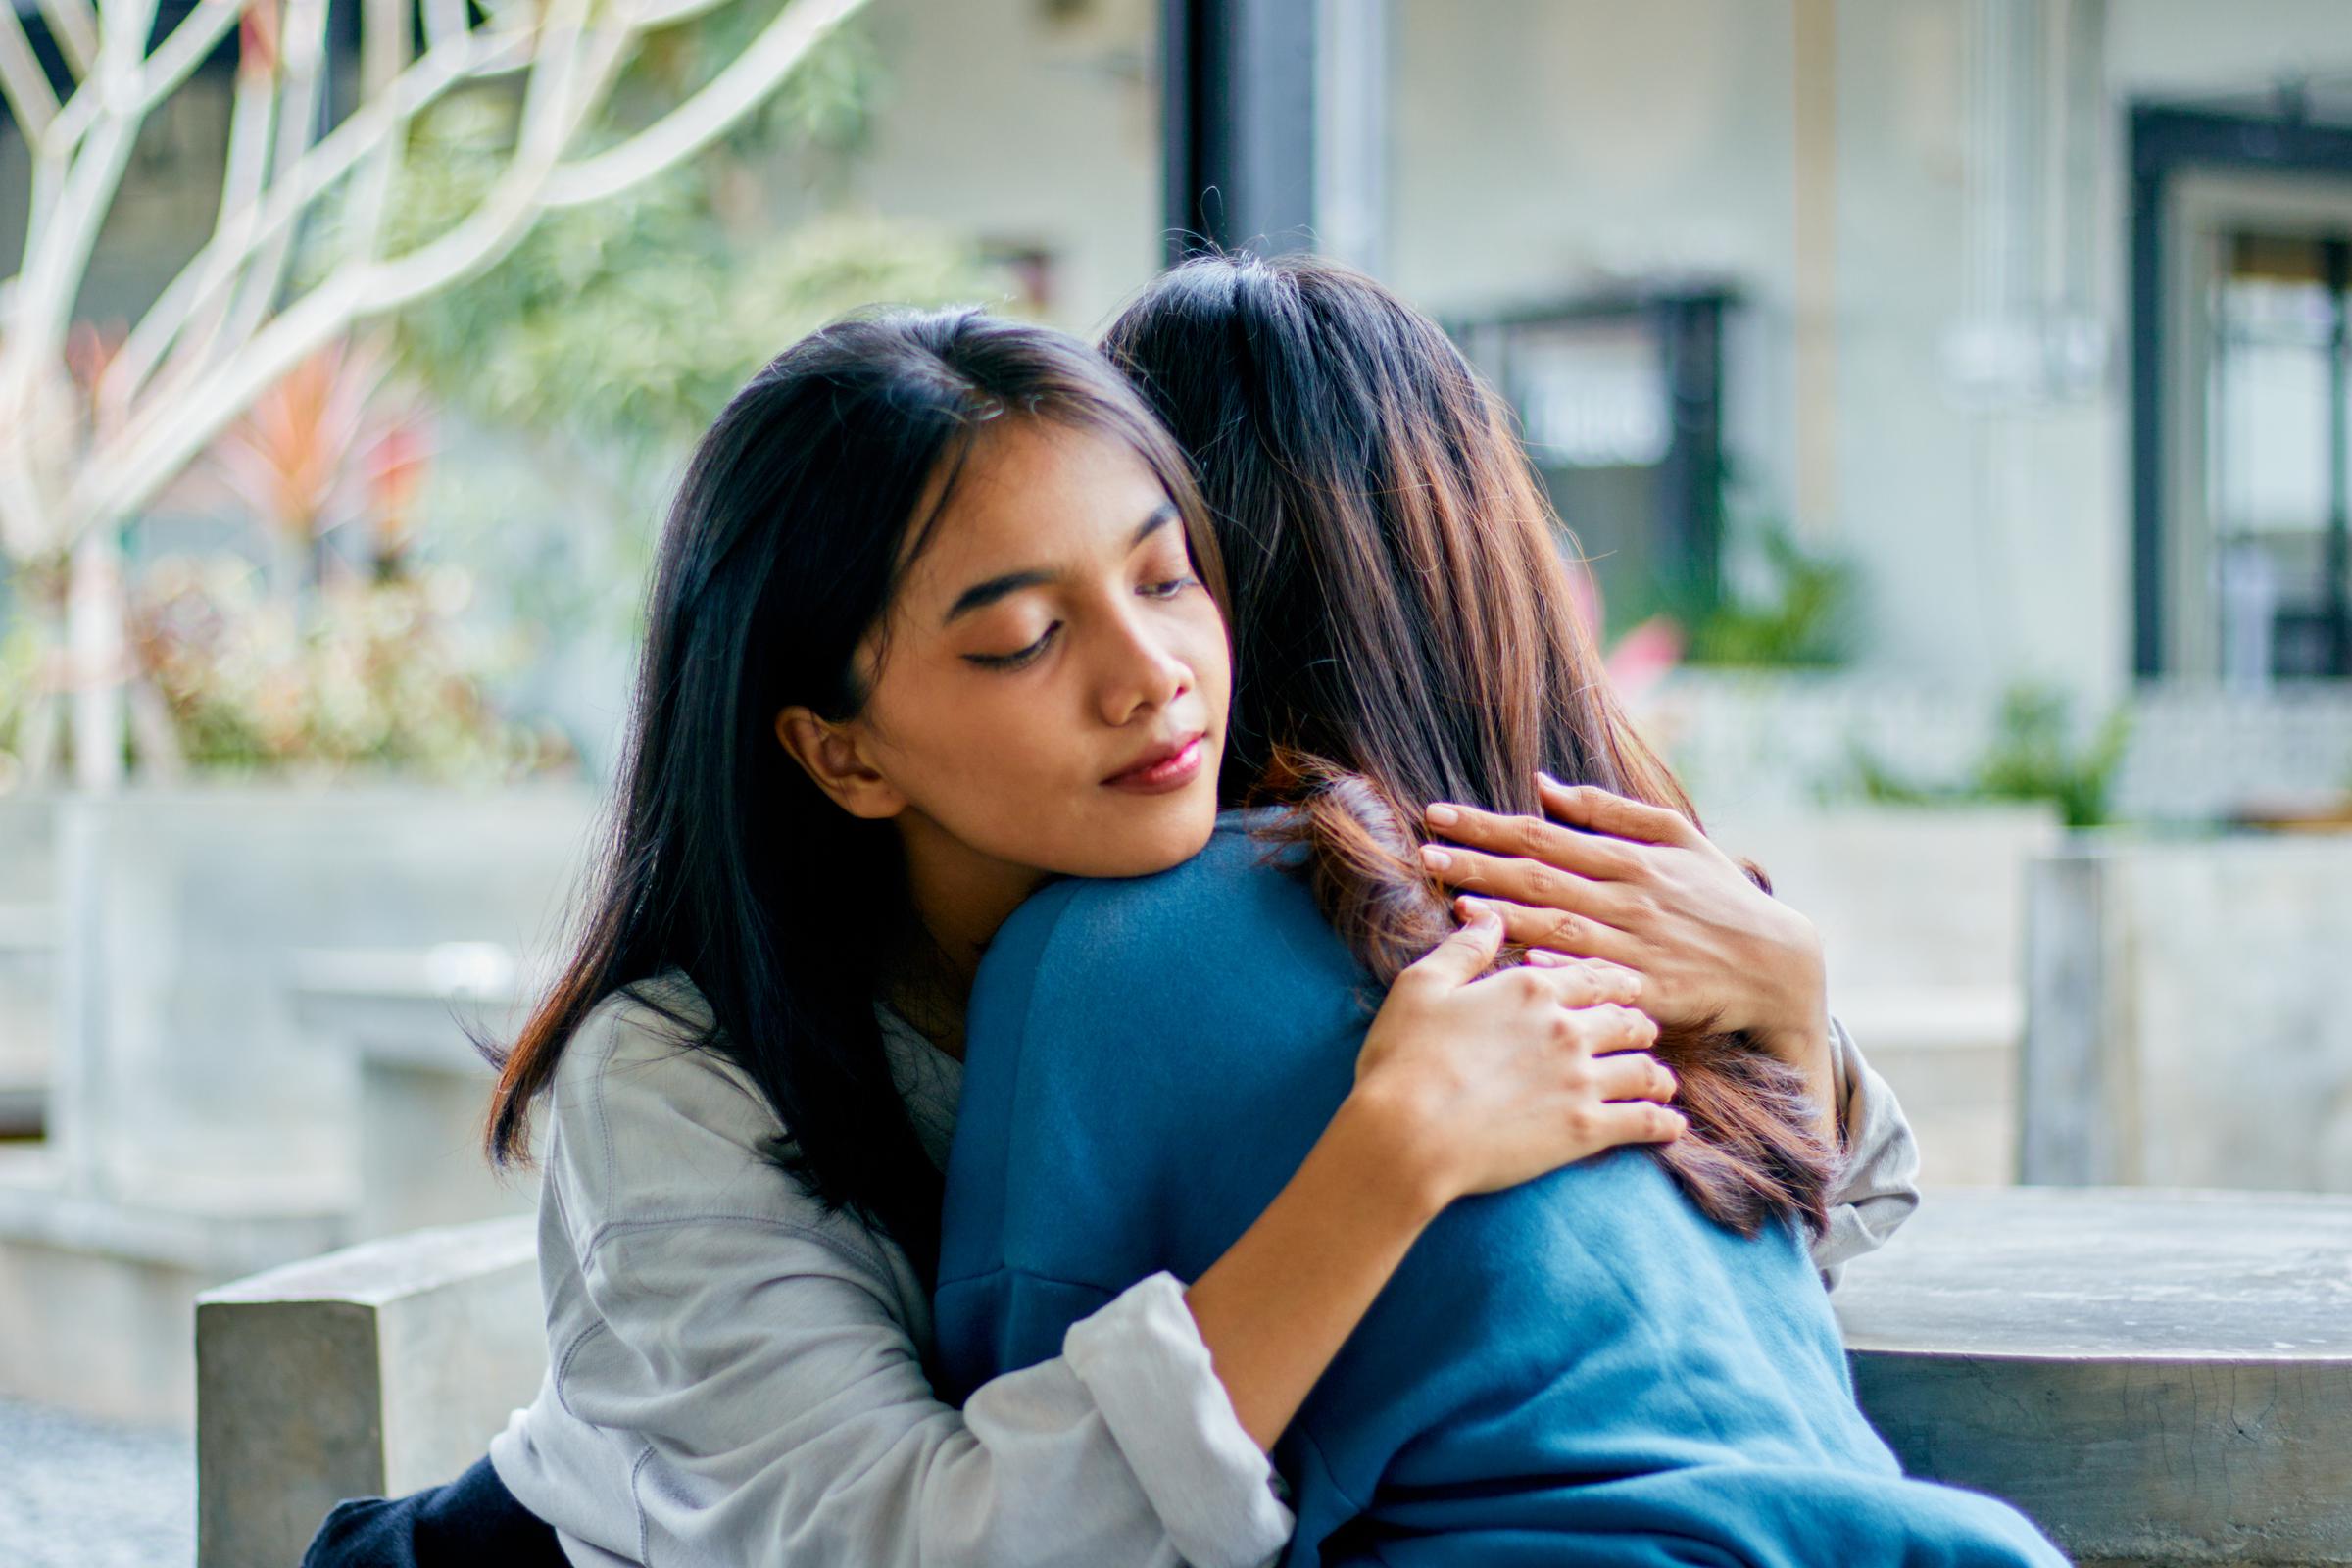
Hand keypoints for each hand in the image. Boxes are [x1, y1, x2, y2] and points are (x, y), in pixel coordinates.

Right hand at [1349, 899, 1685, 1207]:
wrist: (1407, 1133)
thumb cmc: (1404, 1058)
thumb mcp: (1421, 986)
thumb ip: (1464, 950)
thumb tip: (1490, 916)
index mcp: (1531, 989)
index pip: (1591, 976)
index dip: (1610, 982)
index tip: (1623, 987)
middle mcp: (1568, 1027)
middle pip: (1626, 1019)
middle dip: (1638, 1023)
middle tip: (1643, 1031)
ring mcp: (1582, 1078)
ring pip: (1644, 1067)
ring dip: (1656, 1073)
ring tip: (1662, 1081)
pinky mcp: (1586, 1128)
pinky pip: (1644, 1121)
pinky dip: (1663, 1123)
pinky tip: (1672, 1125)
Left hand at [1417, 775, 1834, 1114]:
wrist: (1777, 964)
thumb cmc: (1717, 895)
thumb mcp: (1677, 836)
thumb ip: (1609, 810)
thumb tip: (1545, 785)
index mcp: (1629, 858)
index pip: (1542, 835)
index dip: (1486, 825)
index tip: (1436, 815)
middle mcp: (1628, 898)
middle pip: (1540, 876)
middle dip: (1479, 863)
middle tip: (1425, 853)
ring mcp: (1638, 944)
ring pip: (1561, 926)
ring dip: (1507, 913)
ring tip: (1457, 902)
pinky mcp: (1650, 990)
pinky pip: (1597, 978)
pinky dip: (1561, 967)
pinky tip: (1521, 962)